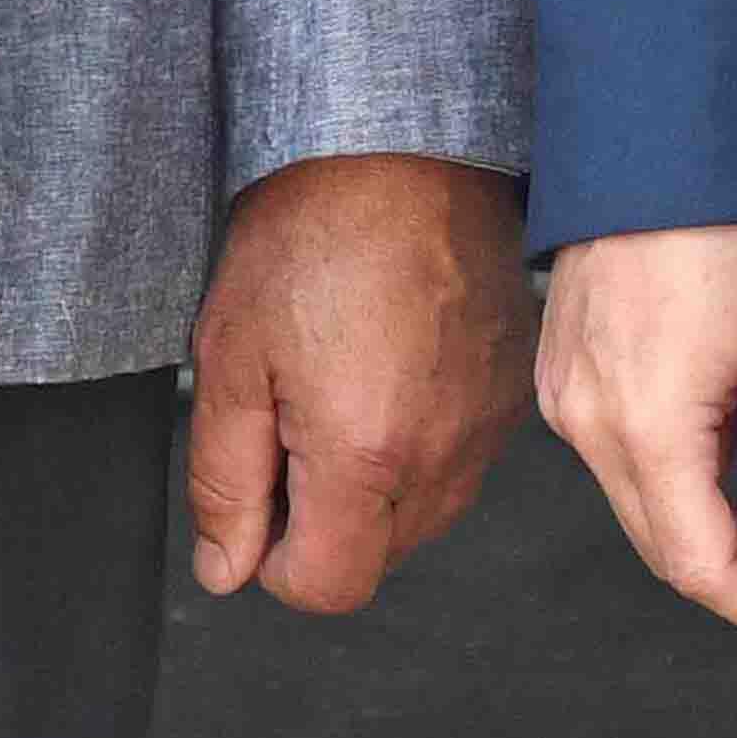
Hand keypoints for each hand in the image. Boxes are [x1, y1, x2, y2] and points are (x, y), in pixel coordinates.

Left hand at [184, 154, 524, 613]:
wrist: (403, 149)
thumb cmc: (313, 233)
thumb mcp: (230, 357)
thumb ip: (225, 480)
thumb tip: (227, 567)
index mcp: (367, 457)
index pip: (327, 587)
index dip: (274, 560)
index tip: (258, 497)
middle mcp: (443, 457)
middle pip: (374, 555)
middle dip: (321, 515)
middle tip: (288, 413)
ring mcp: (487, 429)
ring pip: (419, 513)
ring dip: (370, 479)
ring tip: (338, 378)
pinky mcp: (511, 397)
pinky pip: (458, 458)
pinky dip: (417, 437)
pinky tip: (385, 364)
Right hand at [535, 222, 736, 653]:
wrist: (655, 155)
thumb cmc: (730, 242)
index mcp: (645, 427)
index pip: (698, 565)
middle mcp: (584, 426)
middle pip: (658, 548)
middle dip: (730, 579)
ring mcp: (558, 400)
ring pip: (632, 506)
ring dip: (695, 527)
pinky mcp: (553, 377)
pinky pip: (609, 458)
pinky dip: (661, 479)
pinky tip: (711, 452)